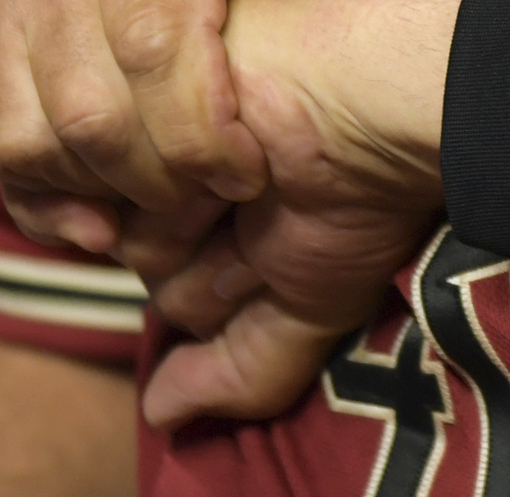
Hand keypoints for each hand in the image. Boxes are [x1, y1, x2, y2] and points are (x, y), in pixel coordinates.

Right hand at [0, 0, 453, 224]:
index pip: (158, 55)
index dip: (201, 141)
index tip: (246, 177)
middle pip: (89, 110)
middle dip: (154, 183)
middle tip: (207, 205)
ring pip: (26, 135)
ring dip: (93, 197)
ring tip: (159, 209)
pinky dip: (35, 191)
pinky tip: (96, 210)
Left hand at [124, 0, 469, 425]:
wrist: (393, 112)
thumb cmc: (370, 195)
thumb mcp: (311, 305)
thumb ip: (239, 367)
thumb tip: (162, 413)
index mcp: (201, 191)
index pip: (158, 281)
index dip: (218, 290)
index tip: (276, 249)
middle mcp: (169, 158)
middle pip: (139, 267)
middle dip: (215, 269)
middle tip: (277, 213)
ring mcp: (148, 126)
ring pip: (125, 243)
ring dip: (203, 240)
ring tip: (263, 184)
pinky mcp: (128, 97)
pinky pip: (115, 201)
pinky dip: (181, 206)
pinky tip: (235, 163)